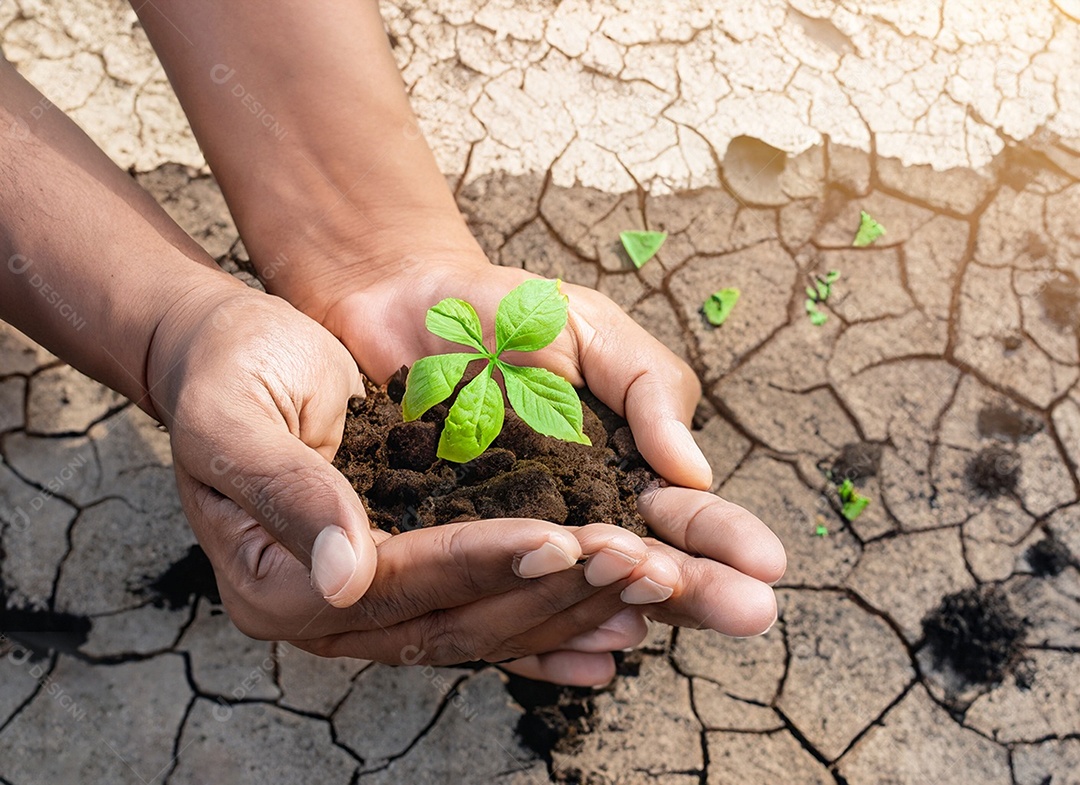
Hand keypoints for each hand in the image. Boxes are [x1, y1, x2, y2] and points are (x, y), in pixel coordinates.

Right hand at [144, 279, 682, 684]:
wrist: (243, 351)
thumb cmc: (232, 370)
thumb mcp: (235, 417)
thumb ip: (286, 492)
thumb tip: (347, 576)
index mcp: (275, 583)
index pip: (397, 582)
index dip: (480, 562)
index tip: (562, 538)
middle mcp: (329, 611)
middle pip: (455, 622)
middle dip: (551, 595)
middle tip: (638, 570)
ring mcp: (373, 603)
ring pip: (483, 626)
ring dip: (569, 609)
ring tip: (649, 592)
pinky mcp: (411, 576)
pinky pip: (487, 612)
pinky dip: (550, 622)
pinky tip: (612, 633)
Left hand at [298, 247, 786, 642]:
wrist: (406, 301)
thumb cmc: (512, 311)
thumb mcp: (597, 331)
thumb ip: (648, 391)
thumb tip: (693, 472)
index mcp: (625, 467)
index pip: (685, 513)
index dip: (725, 537)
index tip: (768, 563)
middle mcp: (578, 516)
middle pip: (643, 566)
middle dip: (697, 590)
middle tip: (751, 615)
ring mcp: (514, 536)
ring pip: (571, 590)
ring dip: (617, 609)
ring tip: (654, 626)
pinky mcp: (450, 544)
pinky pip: (490, 588)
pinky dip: (528, 624)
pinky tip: (571, 653)